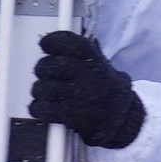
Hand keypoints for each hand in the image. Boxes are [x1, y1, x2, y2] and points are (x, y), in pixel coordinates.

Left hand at [29, 26, 144, 148]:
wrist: (121, 120)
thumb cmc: (106, 91)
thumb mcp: (102, 66)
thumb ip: (83, 53)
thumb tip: (58, 40)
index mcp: (95, 59)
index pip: (68, 41)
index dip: (51, 41)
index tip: (45, 44)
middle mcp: (87, 74)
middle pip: (49, 65)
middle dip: (42, 69)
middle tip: (45, 73)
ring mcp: (78, 95)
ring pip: (42, 87)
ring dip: (40, 91)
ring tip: (47, 93)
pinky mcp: (71, 115)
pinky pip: (43, 108)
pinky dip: (38, 108)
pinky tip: (44, 108)